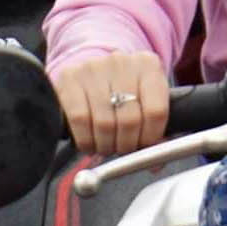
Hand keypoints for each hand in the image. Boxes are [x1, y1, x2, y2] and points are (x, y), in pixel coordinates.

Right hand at [55, 49, 170, 158]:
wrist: (92, 73)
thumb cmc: (121, 92)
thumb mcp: (144, 101)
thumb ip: (155, 129)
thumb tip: (154, 163)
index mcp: (148, 66)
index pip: (156, 111)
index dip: (150, 138)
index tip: (144, 147)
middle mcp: (121, 62)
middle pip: (130, 119)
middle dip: (126, 145)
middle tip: (122, 150)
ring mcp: (93, 67)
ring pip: (104, 123)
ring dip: (106, 145)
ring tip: (106, 145)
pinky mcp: (69, 77)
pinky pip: (80, 119)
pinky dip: (86, 140)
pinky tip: (89, 141)